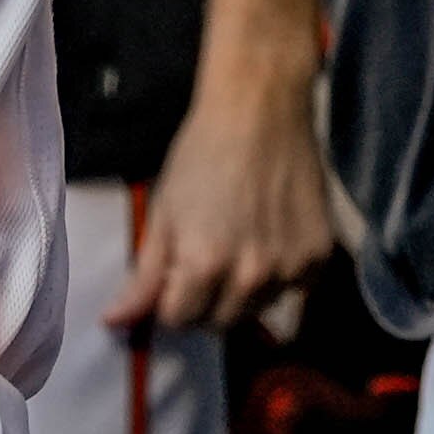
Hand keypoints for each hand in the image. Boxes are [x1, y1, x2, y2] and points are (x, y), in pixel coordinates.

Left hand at [105, 65, 335, 333]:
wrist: (260, 110)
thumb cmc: (201, 154)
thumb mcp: (163, 212)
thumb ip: (144, 276)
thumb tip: (113, 323)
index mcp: (205, 265)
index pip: (179, 320)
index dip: (170, 298)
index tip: (173, 272)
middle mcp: (252, 277)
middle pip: (219, 323)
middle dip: (204, 301)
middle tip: (203, 259)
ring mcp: (291, 269)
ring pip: (257, 310)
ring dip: (241, 292)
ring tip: (237, 245)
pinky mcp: (320, 257)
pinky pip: (294, 291)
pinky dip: (279, 277)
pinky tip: (269, 239)